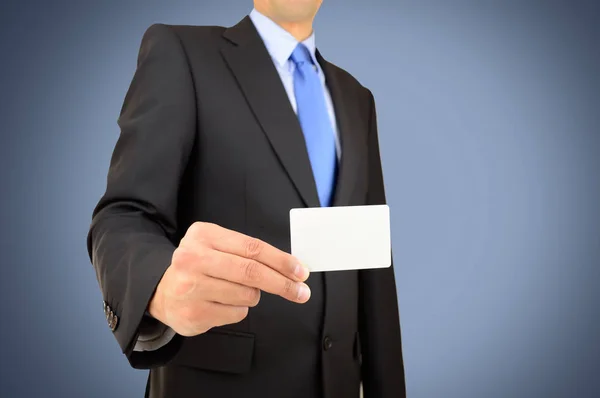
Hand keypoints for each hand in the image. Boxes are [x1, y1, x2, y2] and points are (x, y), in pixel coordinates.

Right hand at [148, 222, 310, 336]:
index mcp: (203, 235)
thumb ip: (249, 252)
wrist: (162, 292)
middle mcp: (193, 258)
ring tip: (234, 290)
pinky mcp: (194, 313)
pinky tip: (221, 303)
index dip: (281, 260)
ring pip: (247, 295)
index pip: (253, 247)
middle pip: (252, 272)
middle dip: (282, 283)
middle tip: (301, 291)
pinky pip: (237, 313)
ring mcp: (191, 287)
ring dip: (253, 296)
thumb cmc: (200, 267)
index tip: (301, 271)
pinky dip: (239, 309)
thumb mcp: (217, 246)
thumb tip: (291, 267)